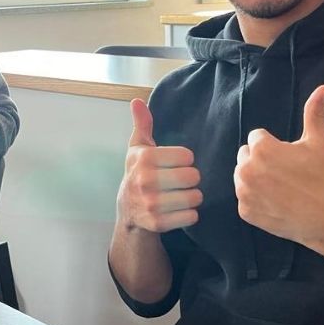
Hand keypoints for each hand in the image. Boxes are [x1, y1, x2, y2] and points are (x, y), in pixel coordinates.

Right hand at [116, 99, 202, 233]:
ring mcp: (151, 204)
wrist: (128, 211)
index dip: (185, 160)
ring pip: (195, 198)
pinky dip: (190, 214)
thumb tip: (137, 101)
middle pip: (193, 177)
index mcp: (144, 158)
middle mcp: (145, 181)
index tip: (174, 164)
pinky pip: (191, 216)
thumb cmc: (138, 173)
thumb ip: (142, 124)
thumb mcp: (138, 148)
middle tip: (182, 182)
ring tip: (182, 196)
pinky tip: (179, 210)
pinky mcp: (158, 223)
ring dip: (193, 197)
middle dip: (191, 180)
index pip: (187, 156)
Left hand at [234, 85, 323, 245]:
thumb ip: (315, 113)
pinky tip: (276, 203)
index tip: (290, 158)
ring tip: (281, 187)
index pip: (257, 138)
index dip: (275, 146)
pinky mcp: (245, 211)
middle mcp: (246, 169)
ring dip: (256, 178)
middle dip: (262, 160)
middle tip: (286, 173)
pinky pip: (245, 199)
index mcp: (261, 148)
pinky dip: (257, 200)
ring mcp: (244, 192)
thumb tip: (323, 88)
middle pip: (247, 155)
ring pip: (243, 176)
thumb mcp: (320, 142)